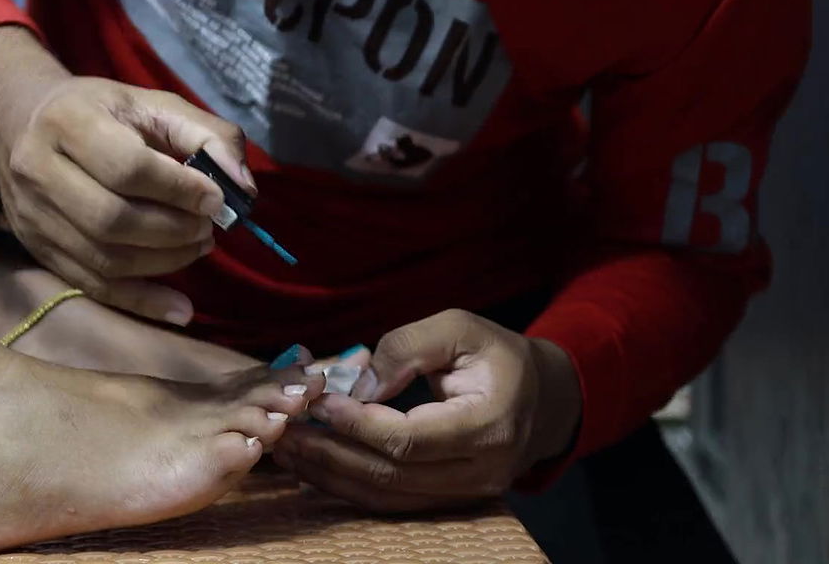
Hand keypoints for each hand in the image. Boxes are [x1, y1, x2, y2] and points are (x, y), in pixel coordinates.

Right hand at [0, 76, 253, 313]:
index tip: (216, 199)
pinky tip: (180, 308)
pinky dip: (141, 302)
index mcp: (68, 122)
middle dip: (172, 230)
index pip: (126, 167)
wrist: (21, 123)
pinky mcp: (38, 249)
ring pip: (103, 258)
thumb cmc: (101, 112)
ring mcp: (34, 215)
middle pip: (111, 219)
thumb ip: (205, 134)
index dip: (178, 189)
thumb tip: (242, 186)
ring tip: (197, 246)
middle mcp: (39, 170)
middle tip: (207, 228)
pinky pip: (92, 286)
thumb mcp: (152, 104)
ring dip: (164, 262)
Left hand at [272, 309, 582, 511]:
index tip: (318, 401)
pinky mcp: (449, 499)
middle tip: (284, 430)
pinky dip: (348, 485)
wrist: (544, 398)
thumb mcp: (459, 328)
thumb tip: (358, 383)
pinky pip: (392, 501)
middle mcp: (480, 471)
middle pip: (391, 475)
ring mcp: (466, 493)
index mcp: (488, 425)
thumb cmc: (497, 355)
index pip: (410, 439)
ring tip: (287, 449)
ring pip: (386, 497)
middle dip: (330, 454)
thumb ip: (408, 347)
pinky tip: (313, 466)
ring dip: (330, 476)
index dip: (358, 424)